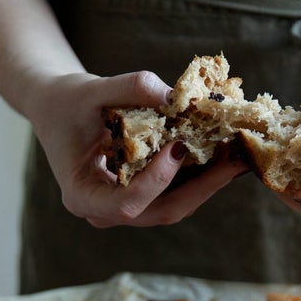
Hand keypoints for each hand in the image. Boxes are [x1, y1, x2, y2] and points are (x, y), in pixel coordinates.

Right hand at [25, 69, 246, 227]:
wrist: (60, 109)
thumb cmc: (67, 103)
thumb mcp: (90, 90)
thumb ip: (128, 88)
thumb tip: (173, 92)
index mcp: (83, 196)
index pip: (126, 204)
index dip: (156, 181)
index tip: (178, 147)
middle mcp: (107, 212)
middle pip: (162, 211)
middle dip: (203, 186)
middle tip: (235, 159)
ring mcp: (128, 208)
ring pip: (177, 205)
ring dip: (211, 182)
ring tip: (240, 155)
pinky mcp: (146, 197)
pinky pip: (179, 192)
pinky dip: (204, 174)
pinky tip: (228, 153)